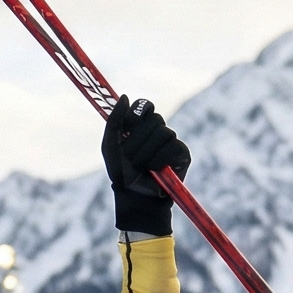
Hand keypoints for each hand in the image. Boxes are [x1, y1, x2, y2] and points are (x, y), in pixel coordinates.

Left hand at [101, 96, 186, 236]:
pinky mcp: (182, 154)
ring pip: (164, 133)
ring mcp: (171, 141)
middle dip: (139, 140)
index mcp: (140, 125)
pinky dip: (159, 161)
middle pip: (155, 119)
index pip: (144, 105)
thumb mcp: (110, 145)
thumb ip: (114, 120)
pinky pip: (173, 148)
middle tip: (131, 157)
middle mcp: (157, 130)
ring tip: (141, 167)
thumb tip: (125, 96)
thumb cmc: (121, 172)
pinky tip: (155, 171)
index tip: (128, 127)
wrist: (134, 197)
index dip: (137, 114)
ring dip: (147, 153)